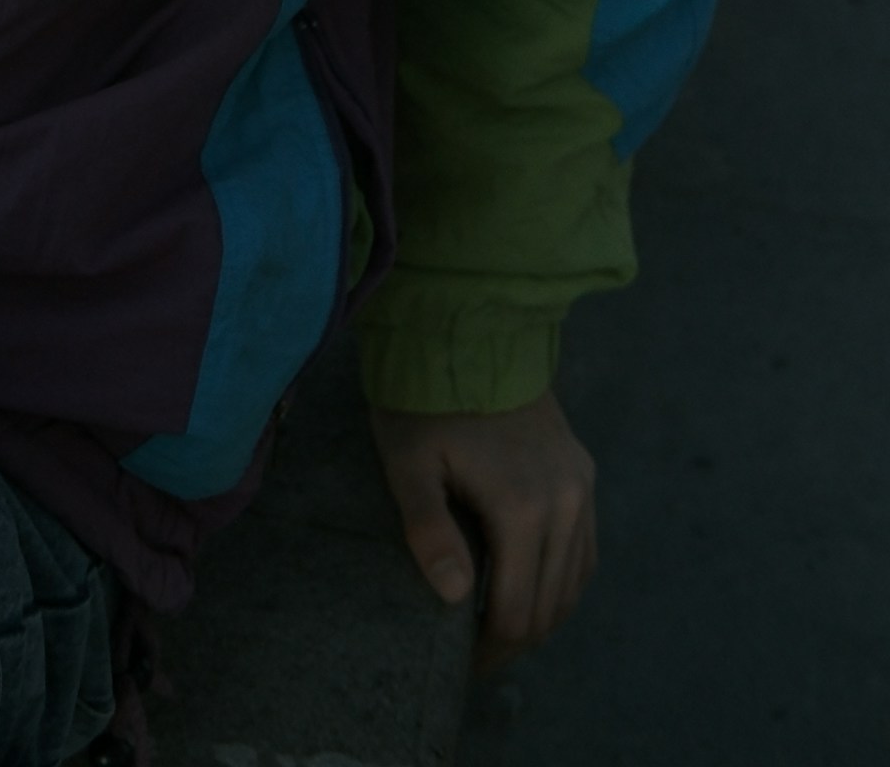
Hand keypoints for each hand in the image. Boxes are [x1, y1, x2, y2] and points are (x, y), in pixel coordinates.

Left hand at [370, 388, 595, 666]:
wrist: (467, 331)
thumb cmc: (425, 399)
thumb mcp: (408, 462)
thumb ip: (428, 530)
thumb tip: (455, 597)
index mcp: (523, 506)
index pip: (517, 610)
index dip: (490, 649)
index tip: (461, 665)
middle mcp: (567, 502)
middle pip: (551, 605)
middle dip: (516, 640)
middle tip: (477, 658)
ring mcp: (581, 486)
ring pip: (574, 581)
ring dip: (543, 614)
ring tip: (502, 631)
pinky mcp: (583, 470)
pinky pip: (586, 548)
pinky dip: (565, 580)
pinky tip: (537, 590)